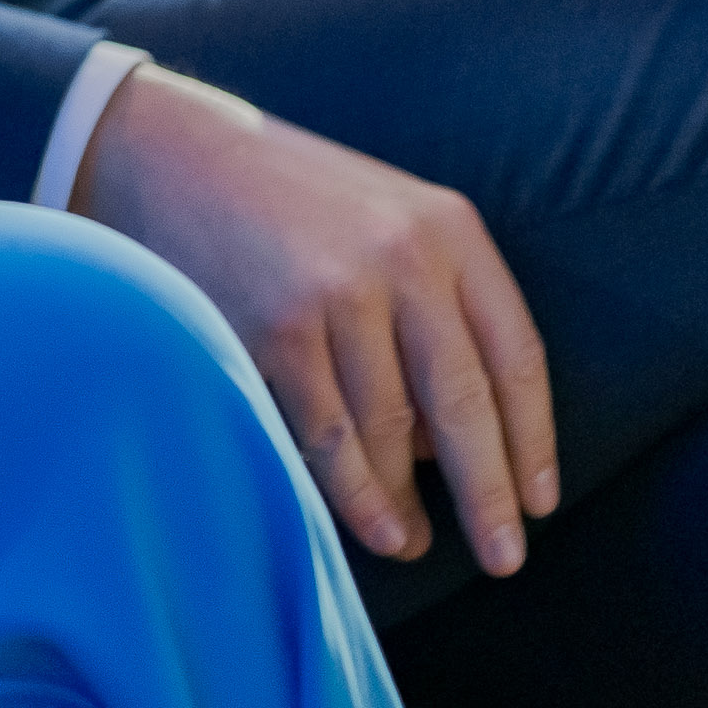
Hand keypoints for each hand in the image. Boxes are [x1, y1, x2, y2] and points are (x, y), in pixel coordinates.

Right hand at [69, 66, 555, 575]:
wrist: (167, 151)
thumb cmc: (286, 199)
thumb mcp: (384, 218)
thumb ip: (433, 305)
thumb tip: (448, 441)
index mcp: (449, 228)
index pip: (516, 354)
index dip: (534, 439)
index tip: (539, 501)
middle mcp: (405, 257)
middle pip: (466, 404)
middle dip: (490, 493)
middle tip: (505, 557)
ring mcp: (340, 292)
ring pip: (393, 432)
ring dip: (407, 503)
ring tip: (413, 544)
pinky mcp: (278, 327)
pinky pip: (330, 435)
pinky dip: (354, 493)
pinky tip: (373, 526)